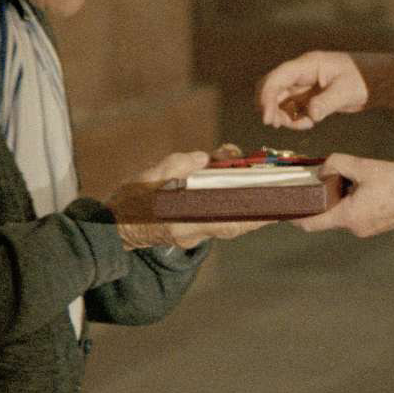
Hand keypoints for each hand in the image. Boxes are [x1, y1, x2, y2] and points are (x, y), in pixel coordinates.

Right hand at [106, 152, 271, 250]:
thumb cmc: (127, 203)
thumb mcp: (146, 178)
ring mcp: (192, 235)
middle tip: (282, 195)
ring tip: (266, 188)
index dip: (253, 215)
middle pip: (235, 223)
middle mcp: (191, 232)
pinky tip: (243, 192)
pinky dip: (234, 208)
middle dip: (259, 210)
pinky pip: (220, 220)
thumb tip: (203, 157)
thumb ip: (176, 165)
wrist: (111, 229)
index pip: (224, 219)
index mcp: (181, 220)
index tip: (276, 208)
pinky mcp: (192, 232)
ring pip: (230, 222)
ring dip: (249, 207)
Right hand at [257, 50, 369, 130]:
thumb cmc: (364, 79)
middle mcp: (302, 74)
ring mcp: (304, 86)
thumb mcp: (347, 91)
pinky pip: (293, 109)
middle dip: (270, 107)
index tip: (267, 118)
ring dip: (283, 116)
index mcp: (308, 65)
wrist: (377, 81)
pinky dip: (295, 119)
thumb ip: (327, 103)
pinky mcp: (309, 97)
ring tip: (302, 125)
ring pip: (281, 101)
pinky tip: (309, 123)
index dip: (267, 96)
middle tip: (276, 124)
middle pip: (273, 88)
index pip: (278, 78)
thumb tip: (310, 115)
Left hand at [295, 153, 393, 238]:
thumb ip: (337, 164)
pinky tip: (363, 185)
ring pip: (342, 214)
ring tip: (346, 177)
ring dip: (339, 198)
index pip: (311, 224)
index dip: (294, 217)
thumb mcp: (364, 166)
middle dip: (320, 199)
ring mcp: (367, 229)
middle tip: (317, 180)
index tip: (283, 209)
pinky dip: (352, 201)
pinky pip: (356, 214)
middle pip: (326, 216)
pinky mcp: (377, 225)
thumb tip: (322, 169)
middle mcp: (355, 228)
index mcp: (348, 217)